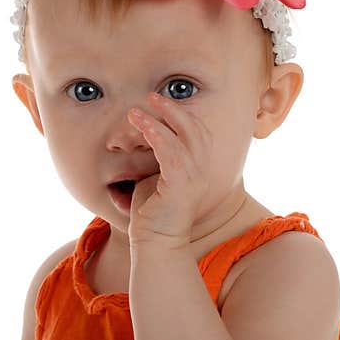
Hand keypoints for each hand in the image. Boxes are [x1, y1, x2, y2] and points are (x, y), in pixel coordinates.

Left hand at [126, 92, 213, 249]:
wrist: (154, 243)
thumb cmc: (152, 213)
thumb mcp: (154, 178)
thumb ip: (156, 159)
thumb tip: (143, 138)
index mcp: (198, 169)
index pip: (198, 133)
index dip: (182, 114)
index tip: (160, 102)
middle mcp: (201, 172)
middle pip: (195, 130)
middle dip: (173, 109)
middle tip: (152, 96)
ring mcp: (193, 179)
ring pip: (182, 138)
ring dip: (159, 119)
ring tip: (137, 110)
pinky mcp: (180, 186)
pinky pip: (171, 152)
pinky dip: (156, 134)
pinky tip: (141, 125)